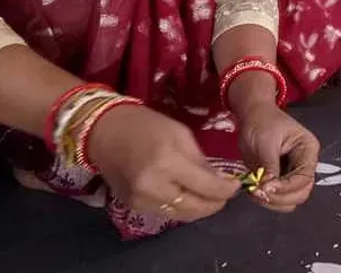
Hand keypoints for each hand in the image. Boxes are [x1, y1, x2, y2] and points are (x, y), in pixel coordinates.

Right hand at [88, 104, 239, 221]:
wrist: (104, 132)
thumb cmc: (146, 125)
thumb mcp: (180, 133)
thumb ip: (200, 160)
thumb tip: (219, 180)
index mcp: (168, 162)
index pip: (206, 187)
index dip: (226, 190)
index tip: (237, 185)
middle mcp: (153, 187)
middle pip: (195, 208)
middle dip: (216, 204)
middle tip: (226, 194)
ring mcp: (141, 200)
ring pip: (181, 216)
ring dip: (200, 209)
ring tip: (211, 196)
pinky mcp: (133, 207)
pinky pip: (165, 213)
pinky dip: (181, 208)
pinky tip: (189, 196)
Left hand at [237, 100, 319, 212]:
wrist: (251, 115)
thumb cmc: (261, 122)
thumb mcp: (266, 142)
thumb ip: (269, 166)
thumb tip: (267, 189)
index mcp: (308, 150)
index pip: (304, 178)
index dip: (286, 187)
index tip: (265, 188)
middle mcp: (304, 164)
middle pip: (301, 193)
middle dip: (280, 197)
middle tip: (258, 192)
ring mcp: (293, 173)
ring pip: (290, 200)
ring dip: (273, 201)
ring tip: (254, 191)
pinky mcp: (281, 179)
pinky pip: (279, 197)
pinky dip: (267, 199)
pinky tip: (254, 190)